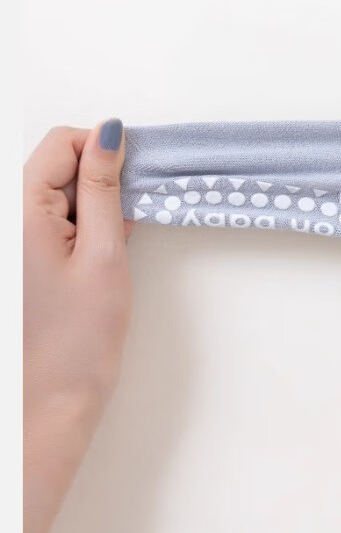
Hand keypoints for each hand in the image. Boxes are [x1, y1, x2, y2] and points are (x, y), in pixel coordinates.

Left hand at [23, 122, 132, 532]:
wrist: (56, 398)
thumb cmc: (78, 337)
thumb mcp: (103, 253)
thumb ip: (104, 189)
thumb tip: (109, 134)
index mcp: (22, 212)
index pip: (61, 144)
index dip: (101, 148)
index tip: (134, 173)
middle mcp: (15, 221)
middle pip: (60, 164)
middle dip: (101, 176)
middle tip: (132, 212)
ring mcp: (23, 240)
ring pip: (64, 192)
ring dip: (97, 202)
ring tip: (118, 240)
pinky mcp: (34, 258)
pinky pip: (63, 219)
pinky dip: (90, 223)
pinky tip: (107, 252)